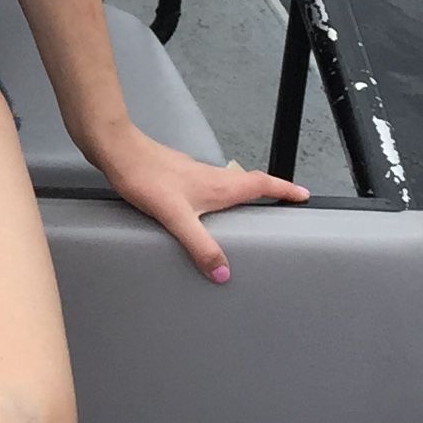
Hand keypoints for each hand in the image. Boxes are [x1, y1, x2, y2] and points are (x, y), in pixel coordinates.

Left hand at [87, 122, 307, 282]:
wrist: (118, 150)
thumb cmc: (145, 177)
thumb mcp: (175, 216)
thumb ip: (200, 245)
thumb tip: (222, 272)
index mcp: (218, 185)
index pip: (261, 185)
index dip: (285, 190)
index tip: (303, 195)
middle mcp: (211, 176)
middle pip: (250, 181)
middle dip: (271, 190)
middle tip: (284, 200)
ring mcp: (193, 173)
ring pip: (229, 181)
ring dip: (244, 191)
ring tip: (251, 207)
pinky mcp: (177, 174)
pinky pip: (209, 183)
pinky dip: (220, 192)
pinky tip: (206, 205)